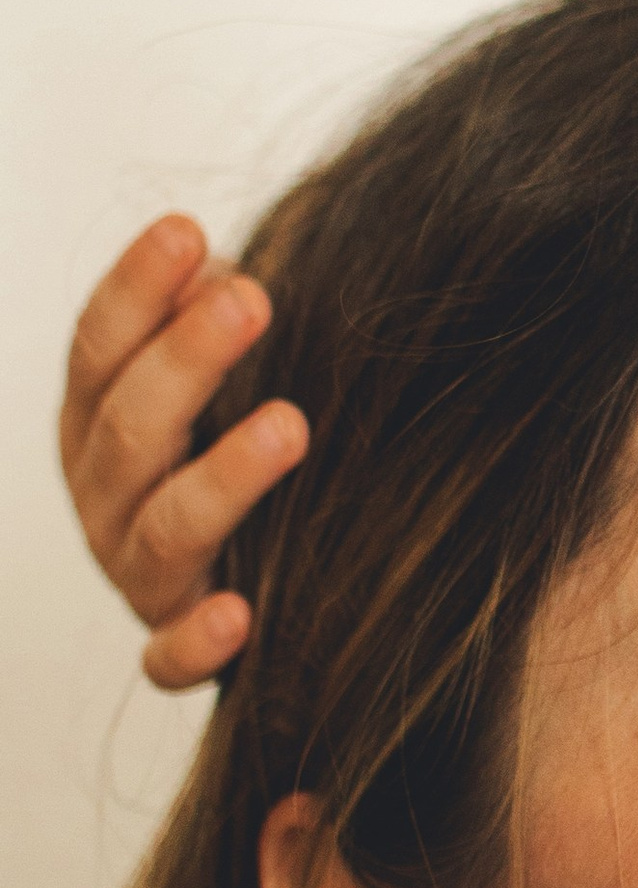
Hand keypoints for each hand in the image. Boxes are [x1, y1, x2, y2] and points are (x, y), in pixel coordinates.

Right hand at [59, 218, 307, 685]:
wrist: (239, 571)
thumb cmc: (225, 441)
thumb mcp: (210, 372)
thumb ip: (208, 313)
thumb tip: (219, 258)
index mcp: (97, 415)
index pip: (99, 345)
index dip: (136, 287)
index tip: (186, 229)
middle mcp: (103, 493)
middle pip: (129, 424)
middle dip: (186, 360)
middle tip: (252, 299)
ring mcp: (134, 571)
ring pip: (162, 529)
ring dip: (224, 478)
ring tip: (290, 425)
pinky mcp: (173, 643)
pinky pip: (169, 658)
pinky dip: (197, 641)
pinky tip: (240, 614)